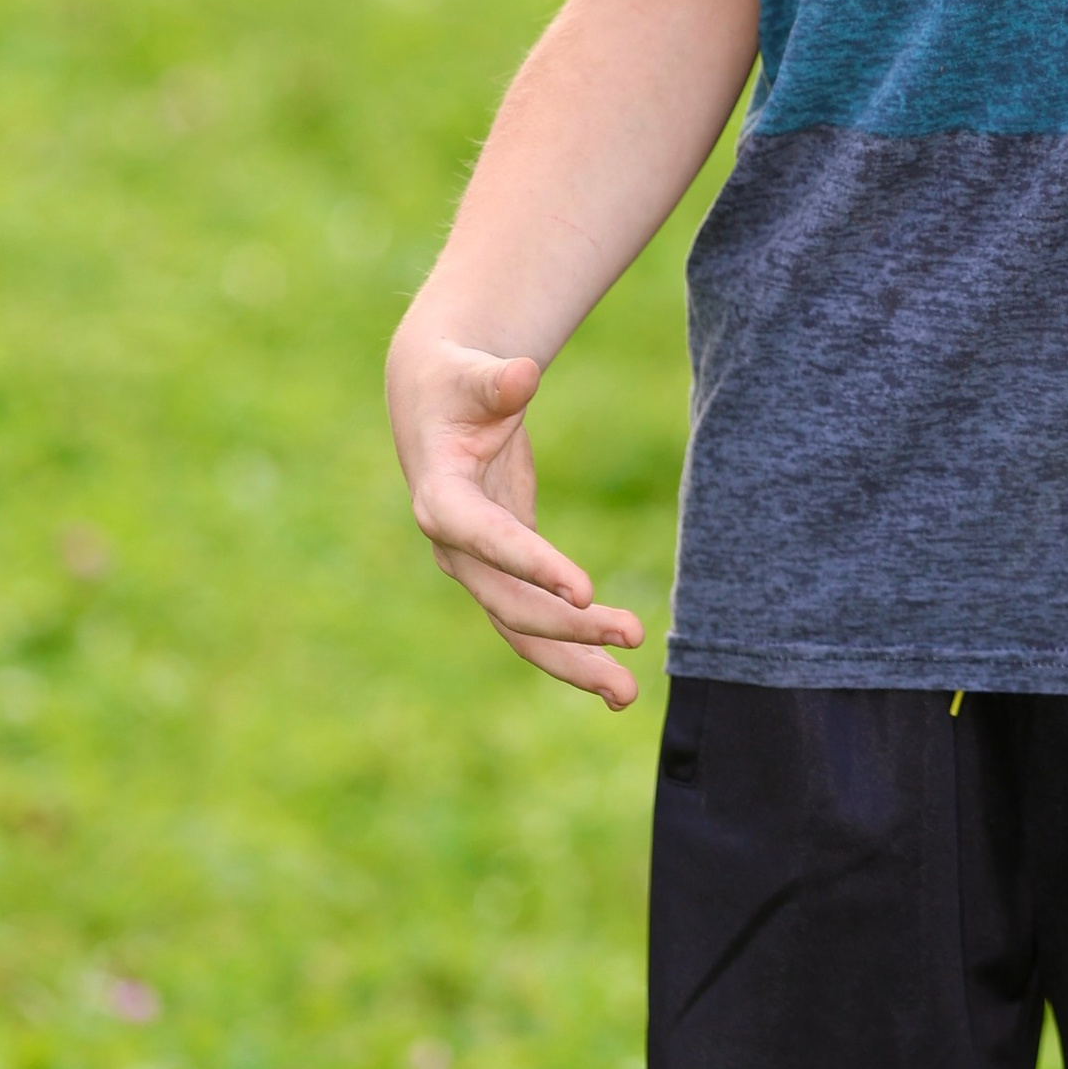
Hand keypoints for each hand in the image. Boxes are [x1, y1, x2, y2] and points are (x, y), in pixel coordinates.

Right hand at [390, 335, 644, 707]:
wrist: (434, 400)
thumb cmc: (456, 379)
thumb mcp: (472, 373)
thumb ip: (497, 381)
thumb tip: (523, 375)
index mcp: (441, 499)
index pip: (486, 541)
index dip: (530, 565)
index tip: (584, 590)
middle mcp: (455, 547)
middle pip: (510, 602)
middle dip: (568, 627)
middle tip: (633, 633)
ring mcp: (478, 567)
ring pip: (523, 628)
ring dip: (573, 661)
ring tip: (627, 695)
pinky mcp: (504, 570)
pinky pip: (536, 621)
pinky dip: (572, 647)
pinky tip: (615, 676)